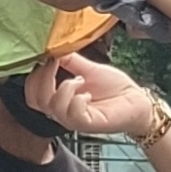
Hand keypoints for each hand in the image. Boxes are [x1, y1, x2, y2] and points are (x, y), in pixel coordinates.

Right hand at [39, 53, 160, 141]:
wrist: (137, 101)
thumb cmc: (116, 89)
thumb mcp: (89, 69)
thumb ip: (70, 60)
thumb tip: (54, 47)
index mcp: (60, 99)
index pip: (32, 93)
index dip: (34, 75)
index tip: (48, 57)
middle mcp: (64, 111)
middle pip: (35, 101)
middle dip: (42, 79)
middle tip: (56, 64)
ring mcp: (76, 119)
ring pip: (52, 107)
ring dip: (64, 87)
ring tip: (80, 79)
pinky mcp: (90, 124)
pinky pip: (73, 115)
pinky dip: (77, 100)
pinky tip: (88, 94)